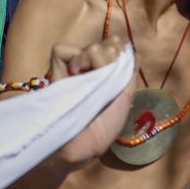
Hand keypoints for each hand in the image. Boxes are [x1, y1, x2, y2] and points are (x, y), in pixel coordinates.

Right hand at [48, 36, 134, 166]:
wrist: (79, 143)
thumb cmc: (100, 129)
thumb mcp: (123, 101)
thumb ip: (127, 75)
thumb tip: (133, 51)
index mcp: (106, 78)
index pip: (115, 50)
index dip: (120, 51)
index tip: (123, 60)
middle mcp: (89, 72)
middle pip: (105, 45)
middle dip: (112, 57)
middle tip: (108, 75)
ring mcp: (72, 71)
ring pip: (90, 47)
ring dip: (96, 59)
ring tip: (92, 78)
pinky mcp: (55, 71)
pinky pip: (63, 50)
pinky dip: (75, 58)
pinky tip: (77, 74)